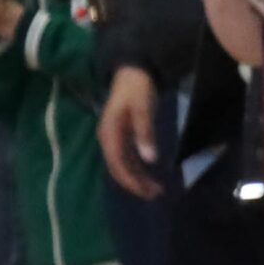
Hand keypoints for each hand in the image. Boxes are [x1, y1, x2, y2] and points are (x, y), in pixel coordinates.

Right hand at [98, 65, 161, 199]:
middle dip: (135, 183)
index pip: (117, 164)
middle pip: (118, 168)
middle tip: (155, 194)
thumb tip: (150, 159)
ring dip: (137, 178)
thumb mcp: (143, 108)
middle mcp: (108, 138)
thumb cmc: (138, 88)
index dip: (131, 180)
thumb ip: (145, 132)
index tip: (146, 191)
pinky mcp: (121, 135)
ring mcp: (113, 137)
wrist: (133, 70)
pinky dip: (136, 167)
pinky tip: (148, 174)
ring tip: (155, 189)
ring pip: (122, 164)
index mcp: (109, 133)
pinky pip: (126, 157)